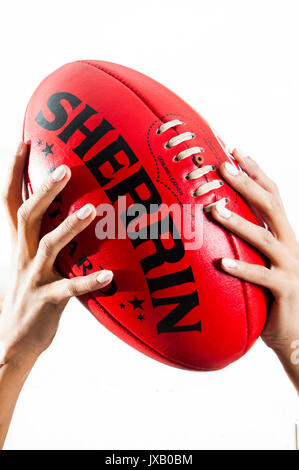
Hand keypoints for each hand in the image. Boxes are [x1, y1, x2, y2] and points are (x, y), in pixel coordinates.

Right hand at [0, 142, 112, 366]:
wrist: (11, 339)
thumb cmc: (27, 294)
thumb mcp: (27, 260)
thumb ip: (41, 235)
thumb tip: (68, 211)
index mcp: (16, 243)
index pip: (9, 199)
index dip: (13, 171)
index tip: (22, 141)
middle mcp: (21, 255)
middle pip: (27, 214)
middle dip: (43, 190)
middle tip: (64, 169)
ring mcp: (34, 277)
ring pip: (48, 245)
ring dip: (69, 226)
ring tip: (91, 210)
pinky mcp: (48, 300)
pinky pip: (70, 288)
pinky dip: (89, 281)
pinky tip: (110, 276)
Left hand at [211, 149, 298, 391]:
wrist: (297, 331)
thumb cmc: (273, 293)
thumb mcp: (263, 261)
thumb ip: (248, 241)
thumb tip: (215, 220)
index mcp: (284, 233)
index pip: (272, 194)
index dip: (255, 171)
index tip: (235, 150)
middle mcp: (290, 244)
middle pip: (270, 205)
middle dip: (246, 183)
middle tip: (222, 167)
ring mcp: (290, 266)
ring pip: (264, 238)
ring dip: (239, 222)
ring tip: (215, 210)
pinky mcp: (285, 290)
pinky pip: (262, 277)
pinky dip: (242, 269)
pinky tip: (223, 264)